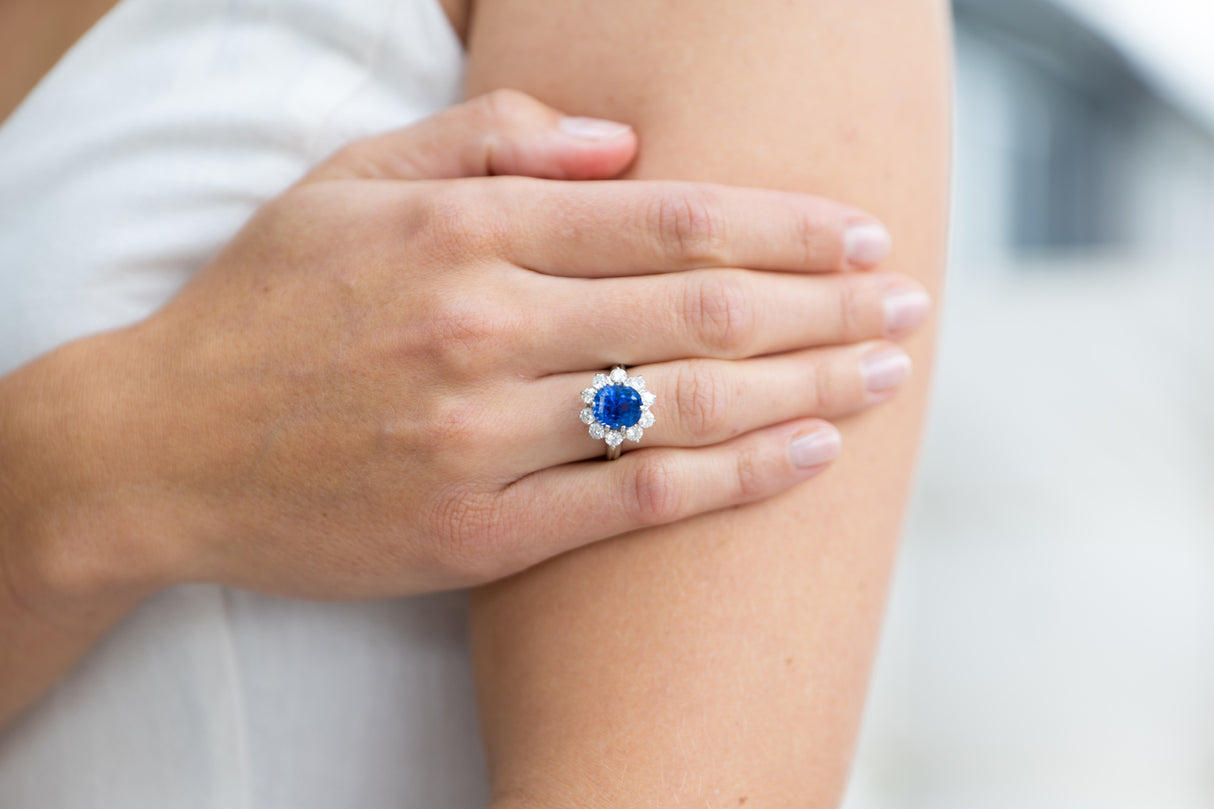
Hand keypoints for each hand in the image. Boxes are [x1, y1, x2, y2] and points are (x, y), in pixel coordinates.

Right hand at [7, 90, 928, 608]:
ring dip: (807, 384)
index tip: (858, 234)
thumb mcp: (351, 179)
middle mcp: (484, 326)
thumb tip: (619, 137)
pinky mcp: (476, 529)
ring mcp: (482, 435)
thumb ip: (487, 138)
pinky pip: (635, 503)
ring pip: (688, 402)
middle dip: (825, 302)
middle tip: (908, 305)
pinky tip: (808, 456)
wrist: (159, 447)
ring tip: (884, 375)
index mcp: (464, 230)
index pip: (668, 215)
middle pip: (702, 304)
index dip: (783, 223)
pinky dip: (734, 479)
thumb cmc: (263, 304)